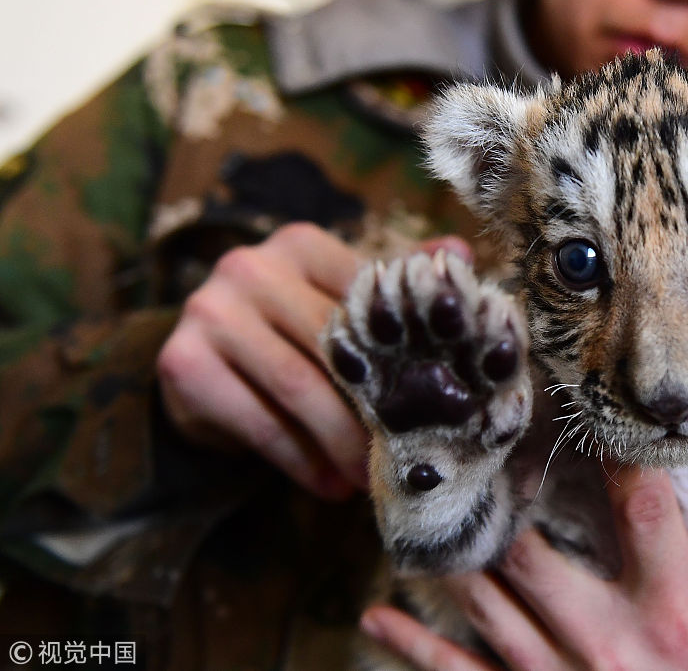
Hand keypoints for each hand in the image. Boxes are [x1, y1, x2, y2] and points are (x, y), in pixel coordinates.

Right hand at [157, 221, 470, 499]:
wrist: (201, 365)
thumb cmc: (288, 331)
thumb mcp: (339, 301)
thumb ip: (394, 282)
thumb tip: (462, 254)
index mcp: (301, 244)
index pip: (368, 298)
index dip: (407, 354)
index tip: (444, 402)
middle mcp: (250, 267)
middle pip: (335, 345)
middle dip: (377, 409)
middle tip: (413, 454)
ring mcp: (210, 311)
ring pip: (299, 387)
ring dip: (343, 444)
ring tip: (374, 479)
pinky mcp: (183, 361)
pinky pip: (259, 422)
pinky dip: (301, 461)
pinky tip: (329, 486)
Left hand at [359, 465, 687, 669]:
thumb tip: (657, 476)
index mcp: (672, 612)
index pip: (640, 509)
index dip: (612, 451)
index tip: (584, 405)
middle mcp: (610, 646)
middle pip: (532, 556)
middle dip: (500, 500)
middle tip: (474, 451)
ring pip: (486, 605)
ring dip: (449, 555)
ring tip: (417, 507)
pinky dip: (415, 645)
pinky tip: (378, 614)